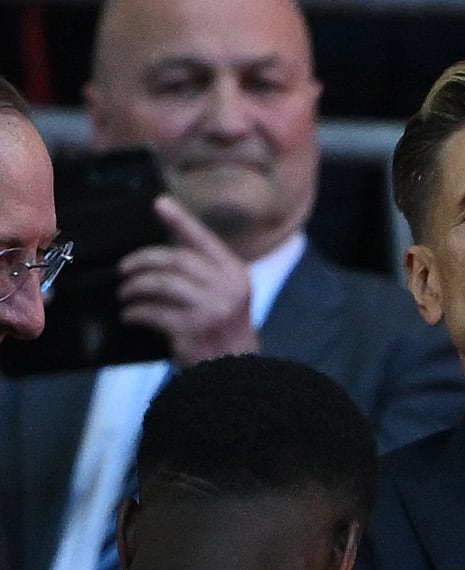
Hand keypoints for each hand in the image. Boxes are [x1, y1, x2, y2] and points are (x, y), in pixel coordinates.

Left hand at [118, 197, 256, 364]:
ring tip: (125, 293)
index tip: (159, 203)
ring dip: (135, 287)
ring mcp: (209, 309)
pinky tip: (130, 315)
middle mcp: (225, 287)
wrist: (234, 366)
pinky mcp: (191, 329)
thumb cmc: (222, 324)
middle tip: (124, 269)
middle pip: (175, 260)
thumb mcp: (224, 292)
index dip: (181, 220)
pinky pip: (152, 312)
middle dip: (142, 260)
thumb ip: (204, 270)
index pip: (204, 240)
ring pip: (161, 283)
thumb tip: (164, 249)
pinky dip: (134, 312)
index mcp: (234, 272)